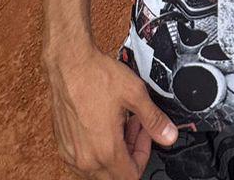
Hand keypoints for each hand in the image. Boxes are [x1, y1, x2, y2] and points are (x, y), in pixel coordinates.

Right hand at [44, 42, 176, 178]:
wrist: (69, 64)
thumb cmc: (96, 76)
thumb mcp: (135, 94)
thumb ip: (154, 120)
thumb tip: (169, 135)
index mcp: (105, 151)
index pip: (131, 176)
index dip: (144, 157)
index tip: (146, 136)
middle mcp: (85, 158)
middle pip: (115, 176)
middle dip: (130, 155)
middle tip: (135, 128)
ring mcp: (71, 153)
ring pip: (99, 170)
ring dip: (114, 153)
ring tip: (120, 124)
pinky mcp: (63, 145)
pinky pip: (84, 160)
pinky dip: (97, 149)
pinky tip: (103, 126)